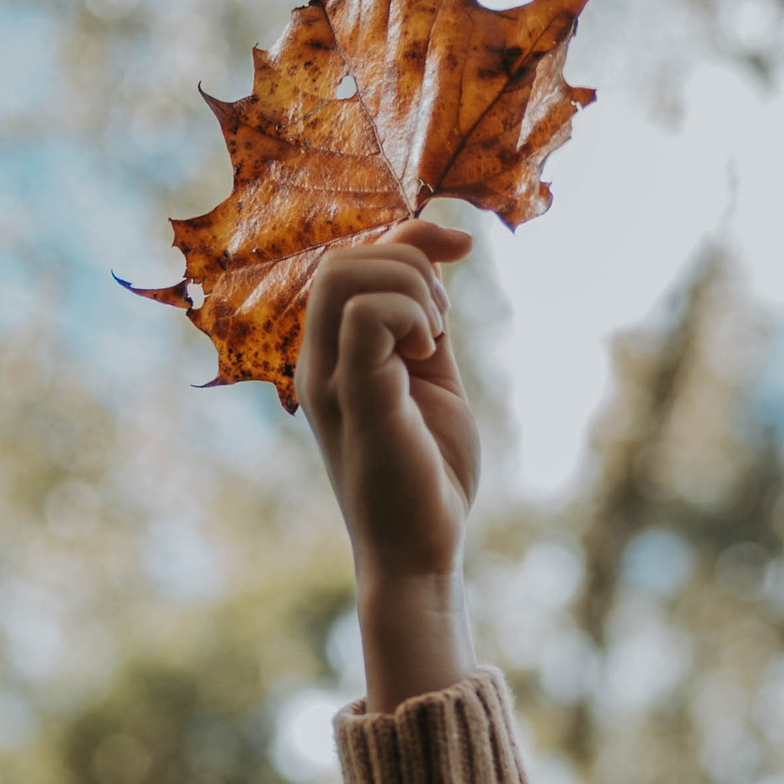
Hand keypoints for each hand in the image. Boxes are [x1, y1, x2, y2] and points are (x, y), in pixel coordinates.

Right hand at [299, 220, 480, 708]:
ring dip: (410, 288)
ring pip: (348, 272)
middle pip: (343, 257)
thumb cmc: (429, 474)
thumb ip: (423, 322)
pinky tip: (425, 356)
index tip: (464, 246)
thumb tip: (441, 251)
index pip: (351, 258)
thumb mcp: (432, 376)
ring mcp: (329, 380)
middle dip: (412, 263)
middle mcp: (318, 363)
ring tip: (432, 344)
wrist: (422, 551)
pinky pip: (366, 313)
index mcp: (333, 356)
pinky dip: (409, 314)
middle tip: (442, 328)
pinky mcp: (353, 397)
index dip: (411, 232)